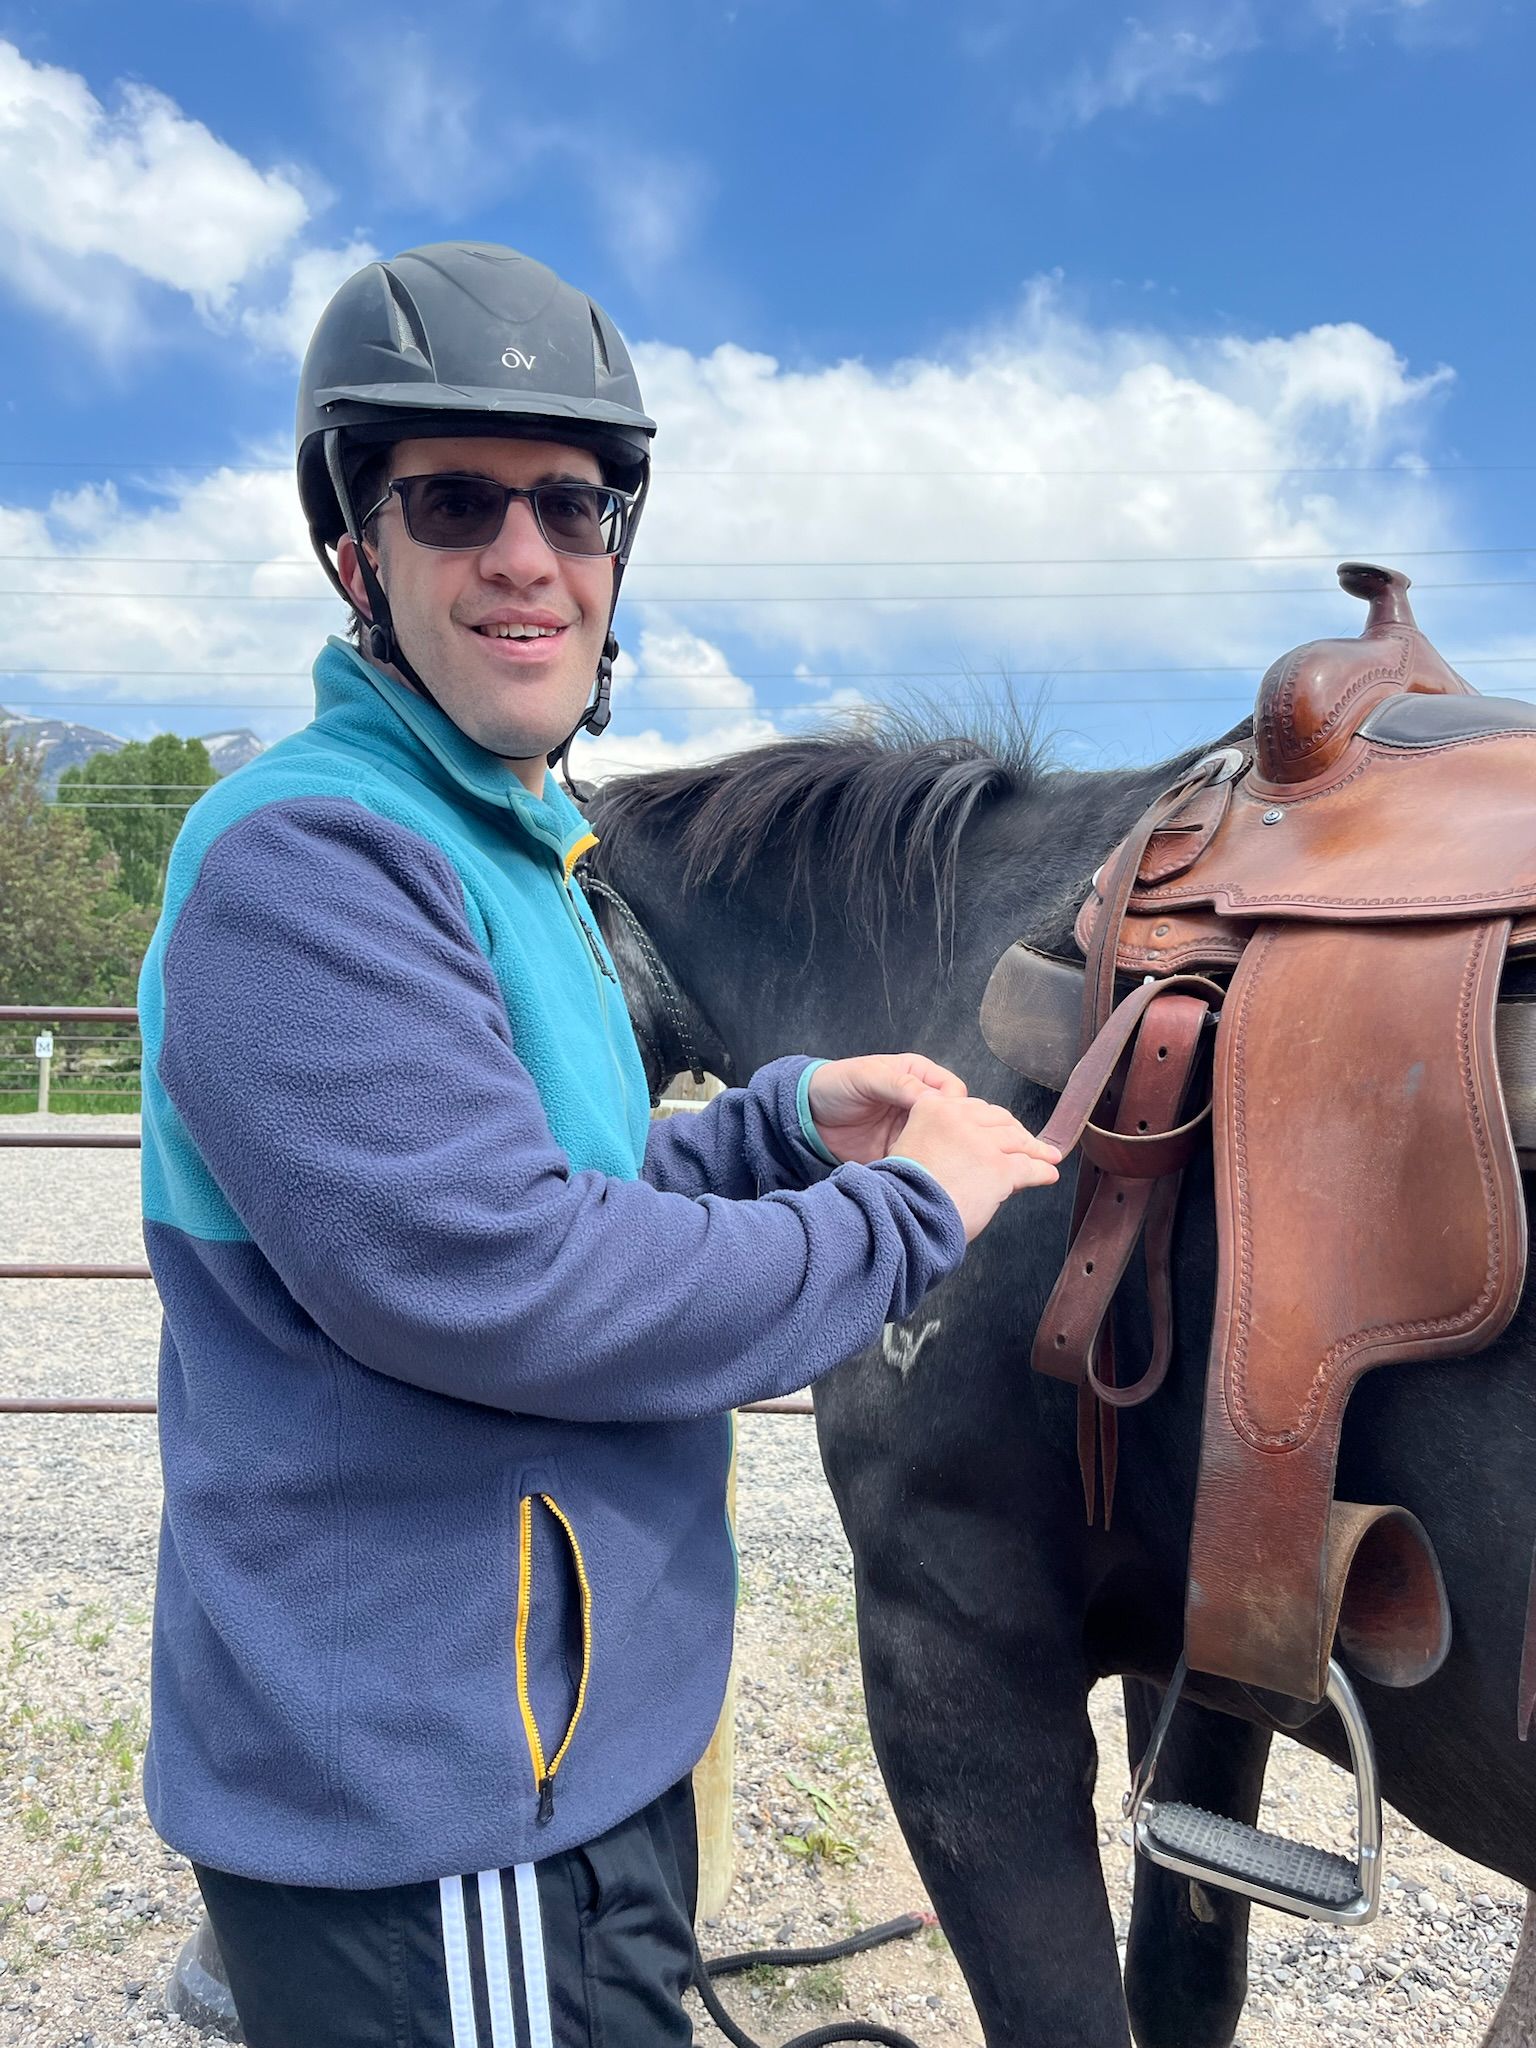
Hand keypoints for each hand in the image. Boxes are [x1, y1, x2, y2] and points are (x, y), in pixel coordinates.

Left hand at [806, 1053, 967, 1165]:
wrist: (807, 1115)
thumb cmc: (836, 1084)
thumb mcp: (868, 1076)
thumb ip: (900, 1084)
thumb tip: (935, 1101)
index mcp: (919, 1076)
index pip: (953, 1090)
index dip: (953, 1105)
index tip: (943, 1119)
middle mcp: (919, 1103)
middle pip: (952, 1120)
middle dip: (950, 1133)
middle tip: (937, 1145)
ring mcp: (911, 1129)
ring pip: (939, 1144)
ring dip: (935, 1153)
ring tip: (925, 1161)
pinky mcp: (899, 1152)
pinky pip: (918, 1162)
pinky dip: (919, 1167)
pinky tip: (913, 1171)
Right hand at [890, 1092, 1060, 1242]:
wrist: (904, 1215)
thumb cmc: (901, 1191)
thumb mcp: (908, 1147)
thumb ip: (936, 1137)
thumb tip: (968, 1146)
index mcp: (934, 1108)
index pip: (973, 1108)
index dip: (990, 1123)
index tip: (998, 1131)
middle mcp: (959, 1118)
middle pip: (998, 1119)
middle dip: (1014, 1132)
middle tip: (1025, 1144)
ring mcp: (981, 1143)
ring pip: (1017, 1141)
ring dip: (1035, 1150)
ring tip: (1047, 1157)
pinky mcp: (1000, 1168)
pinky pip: (1029, 1167)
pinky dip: (1042, 1171)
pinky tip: (1048, 1174)